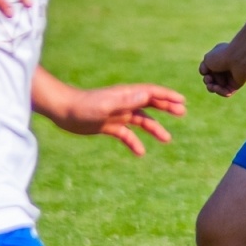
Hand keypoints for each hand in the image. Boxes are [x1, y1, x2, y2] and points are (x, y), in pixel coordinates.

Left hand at [50, 84, 185, 155]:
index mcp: (126, 95)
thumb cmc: (83, 105)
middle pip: (150, 104)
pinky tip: (140, 153)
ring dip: (154, 128)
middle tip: (183, 113)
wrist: (62, 110)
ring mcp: (117, 114)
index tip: (182, 101)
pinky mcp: (108, 125)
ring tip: (167, 139)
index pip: (151, 93)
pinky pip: (126, 135)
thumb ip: (126, 101)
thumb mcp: (106, 105)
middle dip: (167, 107)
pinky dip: (134, 142)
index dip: (167, 96)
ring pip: (141, 121)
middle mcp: (124, 103)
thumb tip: (146, 96)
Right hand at [200, 42, 245, 97]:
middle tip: (209, 79)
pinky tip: (218, 88)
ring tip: (213, 86)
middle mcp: (225, 68)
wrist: (237, 58)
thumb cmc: (222, 56)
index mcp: (218, 60)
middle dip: (208, 82)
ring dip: (213, 88)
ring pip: (218, 88)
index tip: (205, 72)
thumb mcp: (207, 59)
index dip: (205, 73)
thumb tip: (206, 75)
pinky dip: (221, 92)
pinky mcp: (236, 85)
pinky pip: (227, 93)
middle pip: (212, 80)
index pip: (209, 71)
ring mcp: (231, 77)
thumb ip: (203, 68)